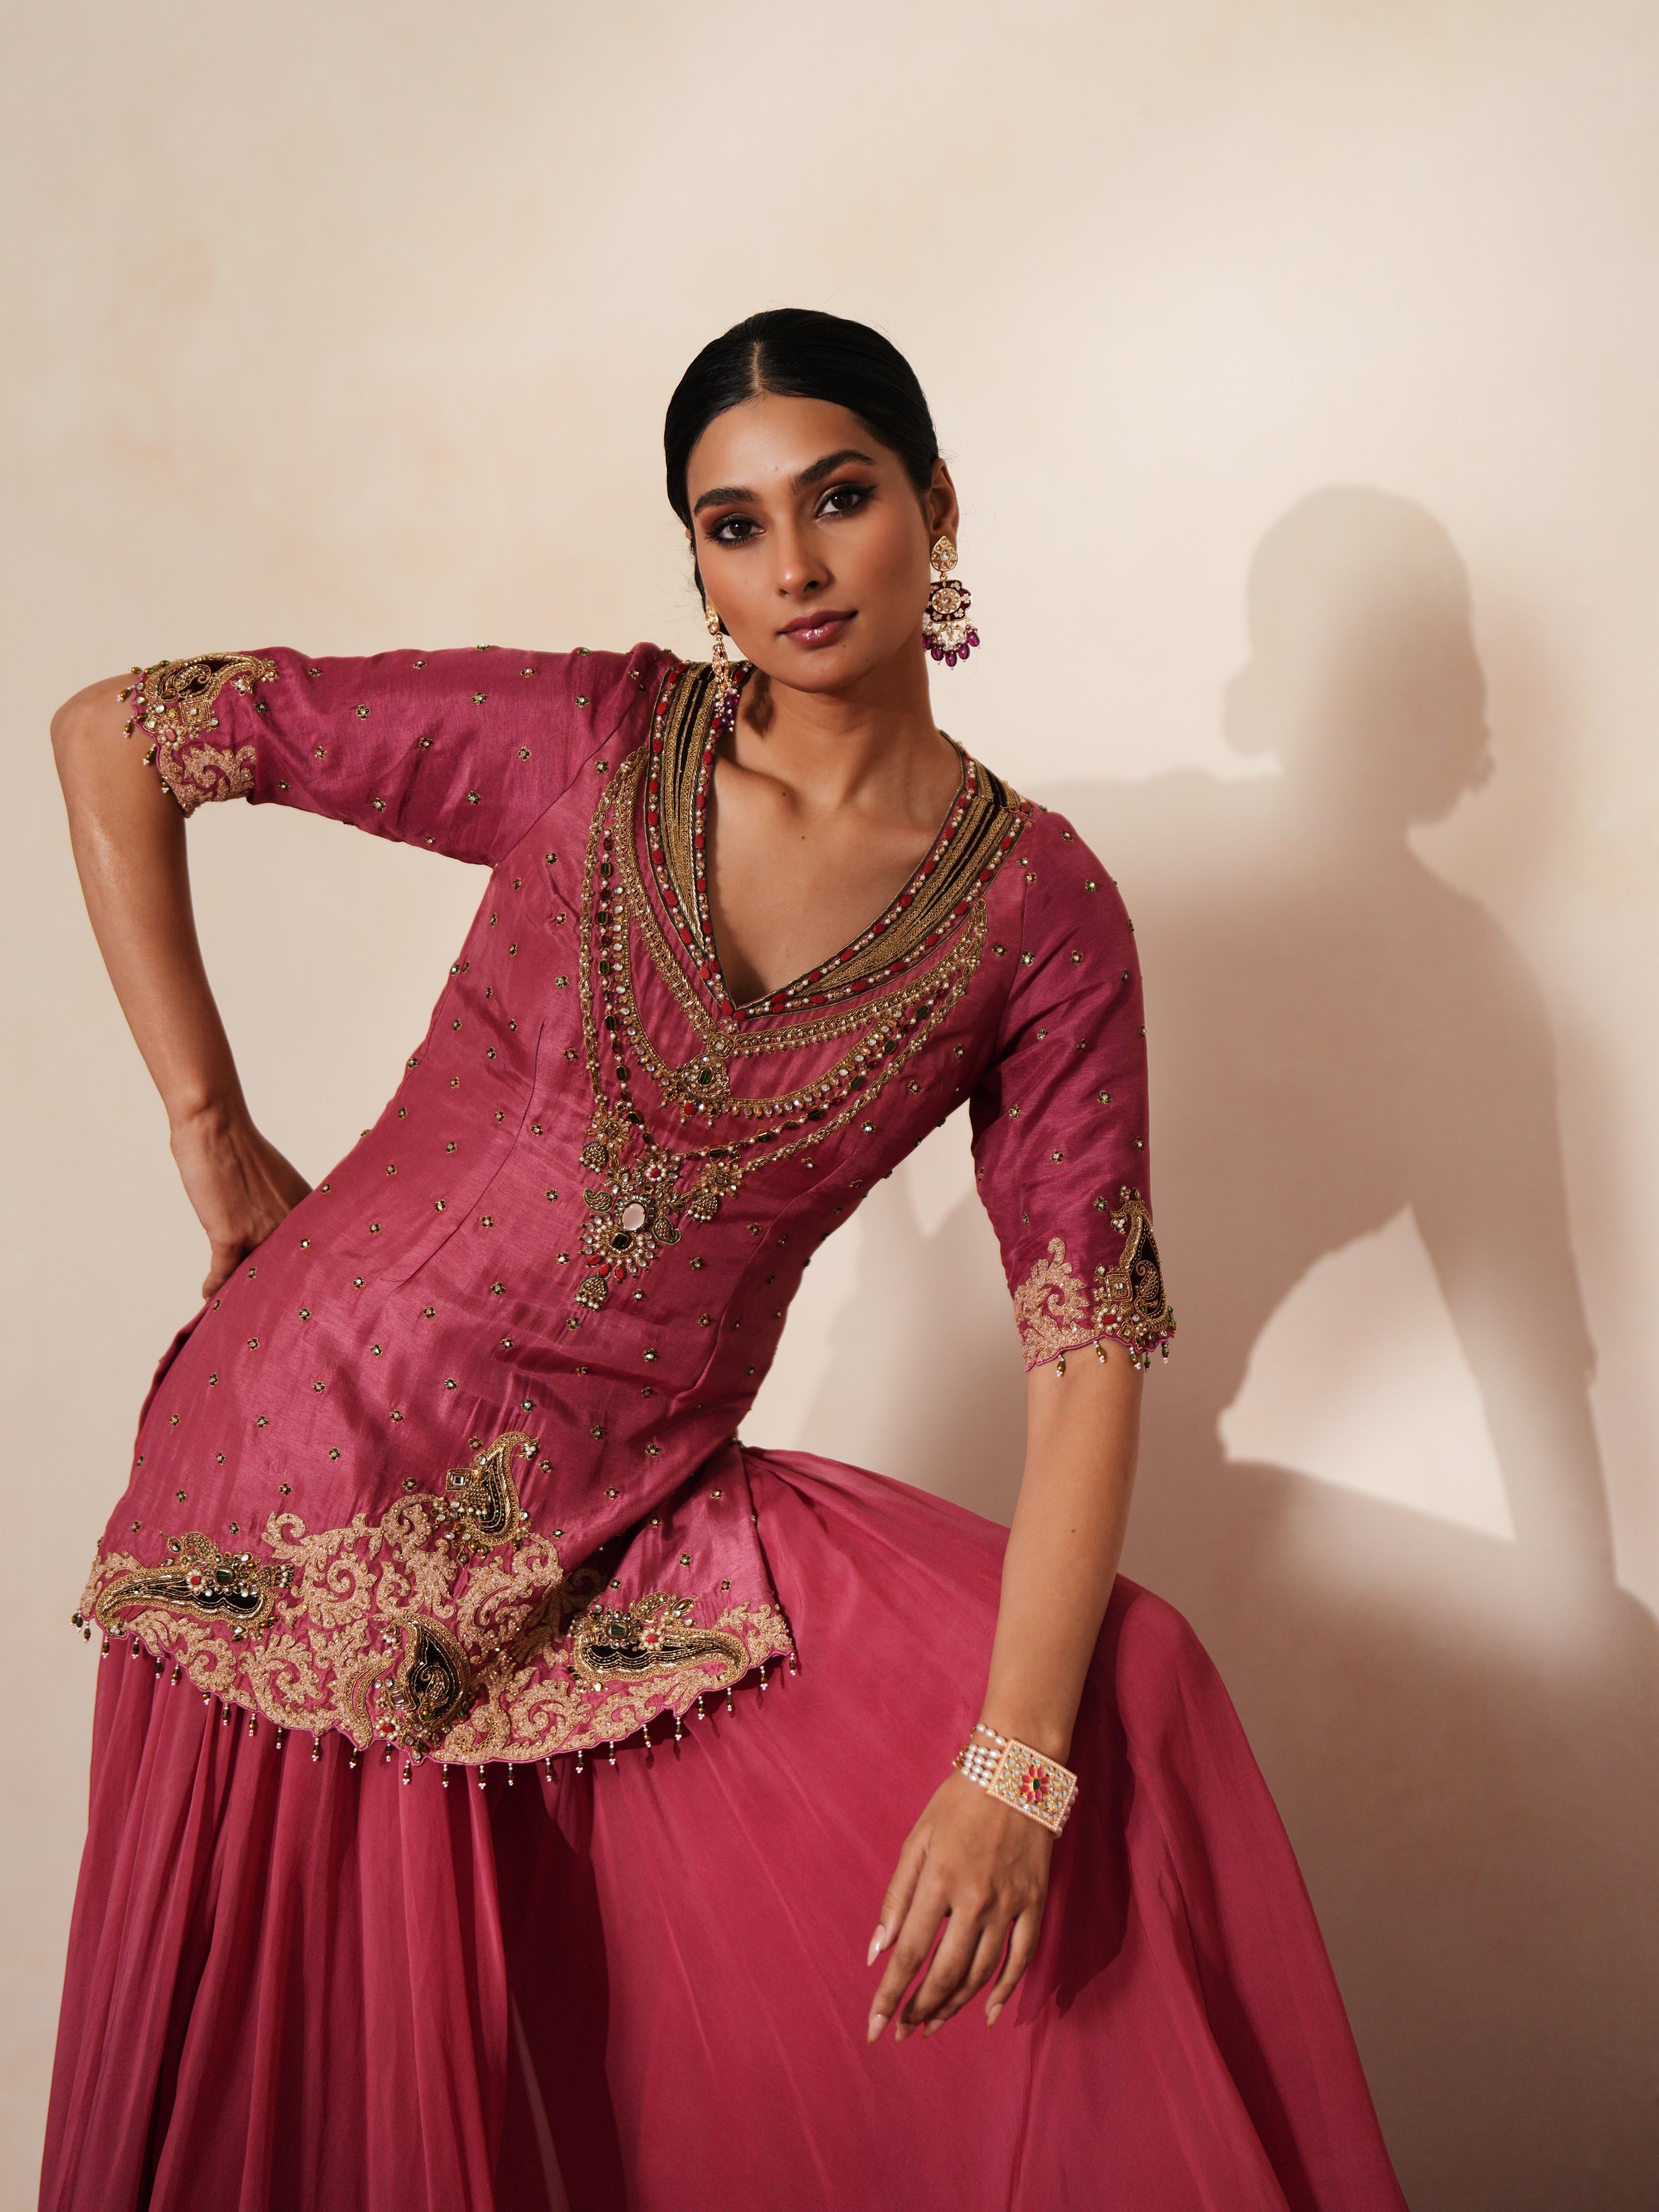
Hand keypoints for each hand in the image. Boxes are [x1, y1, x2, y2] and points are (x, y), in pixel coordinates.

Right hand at [169, 1102, 310, 1296]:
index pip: (310, 1251)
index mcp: (305, 1209)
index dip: (305, 1274)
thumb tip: (276, 1236)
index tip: (304, 1293)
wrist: (216, 1126)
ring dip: (244, 1293)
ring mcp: (262, 1231)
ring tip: (241, 1310)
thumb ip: (280, 1209)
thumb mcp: (274, 1181)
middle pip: (286, 1270)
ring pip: (255, 1276)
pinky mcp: (232, 1236)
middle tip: (276, 1314)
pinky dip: (214, 1286)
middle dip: (279, 1292)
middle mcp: (290, 1223)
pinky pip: (223, 1274)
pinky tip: (209, 1296)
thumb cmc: (242, 1150)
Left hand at [866, 1770, 1051, 2043]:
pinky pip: (1021, 1958)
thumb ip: (896, 1897)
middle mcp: (975, 1900)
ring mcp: (1010, 1903)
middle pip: (945, 1973)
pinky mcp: (1035, 1902)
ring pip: (981, 1973)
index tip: (875, 2026)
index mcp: (939, 1881)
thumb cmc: (958, 1802)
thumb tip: (877, 1952)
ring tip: (932, 2025)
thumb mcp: (916, 1840)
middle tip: (902, 2031)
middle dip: (919, 2009)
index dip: (890, 1995)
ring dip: (954, 2006)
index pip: (910, 1954)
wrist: (1017, 1772)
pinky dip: (1005, 1991)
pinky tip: (987, 2012)